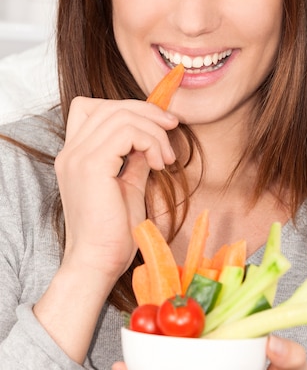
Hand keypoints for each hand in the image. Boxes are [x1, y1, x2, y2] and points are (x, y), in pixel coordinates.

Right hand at [55, 96, 177, 285]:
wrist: (97, 263)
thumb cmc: (112, 233)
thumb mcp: (128, 186)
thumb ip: (136, 159)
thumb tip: (153, 140)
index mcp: (76, 155)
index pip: (93, 108)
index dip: (128, 108)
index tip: (157, 124)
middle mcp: (71, 151)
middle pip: (111, 106)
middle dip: (148, 113)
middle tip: (172, 129)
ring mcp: (78, 157)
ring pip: (122, 115)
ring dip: (154, 131)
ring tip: (166, 158)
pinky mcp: (91, 166)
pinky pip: (127, 132)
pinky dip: (151, 142)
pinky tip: (160, 164)